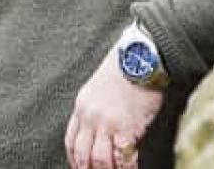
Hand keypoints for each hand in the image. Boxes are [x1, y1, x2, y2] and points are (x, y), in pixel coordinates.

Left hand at [65, 49, 163, 168]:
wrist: (142, 57)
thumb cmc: (126, 68)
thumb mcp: (99, 86)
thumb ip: (95, 108)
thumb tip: (99, 130)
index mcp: (82, 107)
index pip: (71, 142)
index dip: (74, 160)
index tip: (80, 167)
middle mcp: (91, 117)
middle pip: (82, 155)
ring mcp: (108, 123)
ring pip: (99, 161)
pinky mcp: (127, 127)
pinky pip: (123, 157)